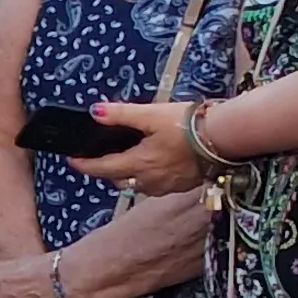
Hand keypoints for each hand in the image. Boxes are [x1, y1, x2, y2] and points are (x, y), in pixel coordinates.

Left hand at [78, 100, 209, 196]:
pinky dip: (150, 176)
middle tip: (103, 156)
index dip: (84, 164)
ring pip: (138, 184)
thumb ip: (120, 114)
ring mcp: (167, 186)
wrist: (225, 138)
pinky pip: (157, 185)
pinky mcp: (182, 186)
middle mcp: (149, 180)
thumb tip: (95, 112)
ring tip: (131, 159)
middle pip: (118, 179)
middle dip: (107, 170)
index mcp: (138, 163)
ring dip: (130, 174)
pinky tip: (158, 164)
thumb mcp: (151, 114)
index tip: (73, 159)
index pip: (101, 168)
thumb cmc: (189, 125)